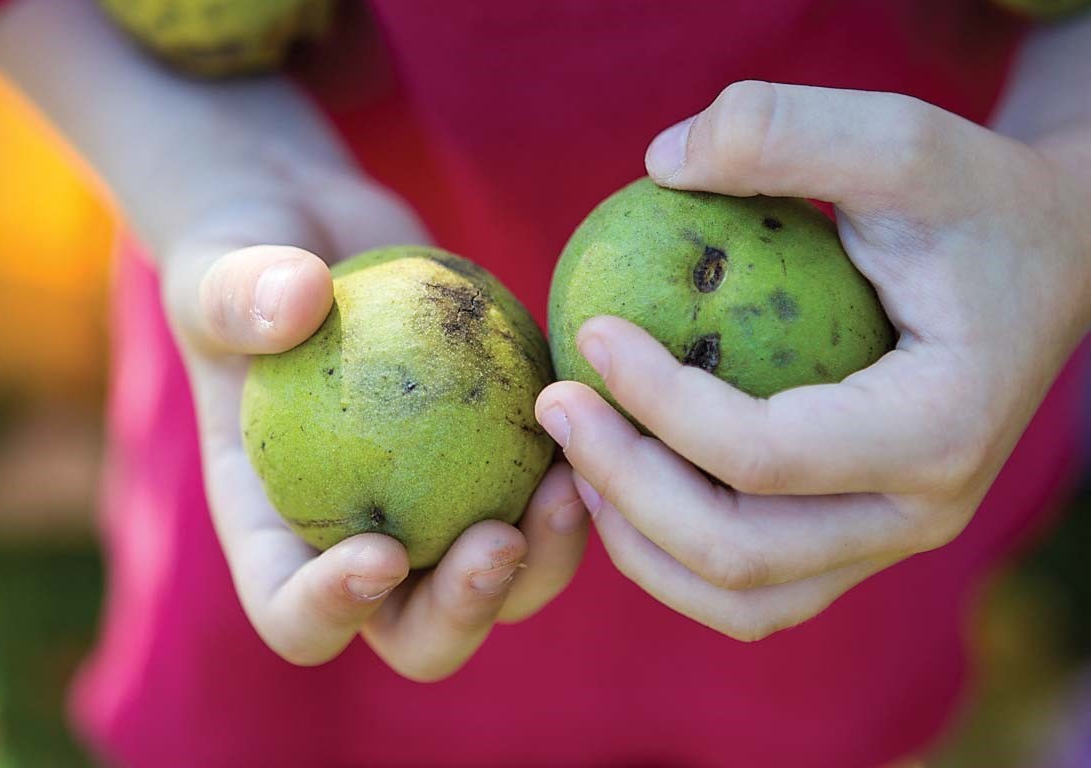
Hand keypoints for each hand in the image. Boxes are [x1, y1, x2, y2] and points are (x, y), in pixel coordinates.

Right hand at [164, 164, 587, 679]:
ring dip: (543, 558)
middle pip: (417, 634)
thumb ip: (238, 292)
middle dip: (464, 612)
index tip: (380, 553)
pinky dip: (576, 485)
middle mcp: (361, 542)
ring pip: (503, 584)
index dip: (334, 613)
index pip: (293, 614)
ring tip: (570, 485)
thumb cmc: (249, 258)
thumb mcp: (220, 268)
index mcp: (276, 529)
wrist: (321, 235)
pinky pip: (543, 503)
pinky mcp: (493, 466)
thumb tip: (294, 299)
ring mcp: (435, 511)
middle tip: (498, 540)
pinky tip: (602, 431)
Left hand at [535, 81, 1090, 640]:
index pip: (762, 455)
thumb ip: (790, 130)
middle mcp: (917, 513)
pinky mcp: (855, 540)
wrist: (1041, 263)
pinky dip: (668, 554)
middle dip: (622, 484)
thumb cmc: (971, 202)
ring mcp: (886, 541)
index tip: (587, 330)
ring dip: (636, 540)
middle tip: (554, 404)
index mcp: (936, 432)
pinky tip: (617, 479)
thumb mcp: (904, 140)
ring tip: (573, 454)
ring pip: (738, 596)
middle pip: (736, 549)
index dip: (654, 402)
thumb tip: (659, 162)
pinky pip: (749, 587)